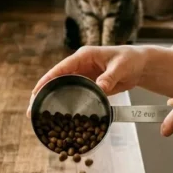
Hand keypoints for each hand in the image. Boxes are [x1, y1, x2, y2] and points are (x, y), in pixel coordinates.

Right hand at [29, 46, 147, 115]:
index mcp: (84, 56)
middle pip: (57, 79)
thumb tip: (99, 87)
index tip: (36, 91)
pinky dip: (66, 102)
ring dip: (52, 99)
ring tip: (40, 115)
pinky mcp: (88, 84)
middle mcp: (80, 65)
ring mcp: (83, 75)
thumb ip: (109, 77)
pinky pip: (74, 93)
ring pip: (63, 87)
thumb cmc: (130, 60)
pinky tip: (60, 116)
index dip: (47, 79)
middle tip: (32, 109)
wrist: (140, 64)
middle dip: (44, 92)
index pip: (61, 68)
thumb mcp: (121, 67)